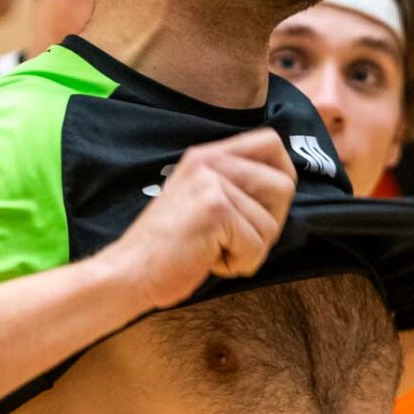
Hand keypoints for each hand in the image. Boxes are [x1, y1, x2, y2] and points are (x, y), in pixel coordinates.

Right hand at [105, 128, 297, 310]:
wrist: (129, 271)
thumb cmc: (169, 248)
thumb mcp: (200, 199)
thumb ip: (234, 186)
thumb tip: (283, 188)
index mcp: (207, 155)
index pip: (271, 142)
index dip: (283, 174)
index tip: (267, 206)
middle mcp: (210, 161)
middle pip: (284, 185)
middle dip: (270, 222)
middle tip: (234, 239)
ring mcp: (212, 183)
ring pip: (271, 222)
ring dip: (251, 249)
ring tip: (215, 250)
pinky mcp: (215, 210)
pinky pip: (256, 245)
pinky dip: (239, 263)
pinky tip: (209, 259)